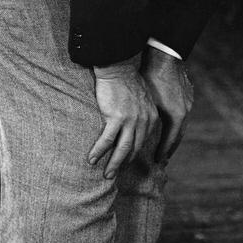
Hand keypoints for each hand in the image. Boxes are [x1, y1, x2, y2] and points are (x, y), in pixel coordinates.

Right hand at [89, 55, 157, 178]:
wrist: (118, 68)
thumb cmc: (126, 81)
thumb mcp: (142, 99)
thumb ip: (141, 113)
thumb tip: (133, 124)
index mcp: (151, 117)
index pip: (143, 141)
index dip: (134, 154)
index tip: (126, 163)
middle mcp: (144, 121)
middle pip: (134, 149)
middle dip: (124, 163)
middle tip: (114, 174)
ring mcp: (131, 120)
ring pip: (122, 149)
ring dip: (114, 163)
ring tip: (106, 175)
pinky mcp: (116, 117)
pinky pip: (107, 140)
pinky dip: (99, 151)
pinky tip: (92, 159)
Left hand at [142, 48, 194, 163]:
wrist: (165, 55)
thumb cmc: (151, 76)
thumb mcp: (147, 100)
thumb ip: (144, 118)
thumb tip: (132, 134)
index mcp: (176, 115)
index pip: (170, 140)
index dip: (163, 151)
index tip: (157, 162)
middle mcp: (185, 111)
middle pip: (177, 135)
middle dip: (170, 147)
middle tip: (164, 159)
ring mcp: (188, 102)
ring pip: (180, 123)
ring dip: (173, 134)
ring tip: (167, 142)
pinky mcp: (187, 93)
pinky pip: (181, 113)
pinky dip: (175, 122)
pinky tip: (170, 121)